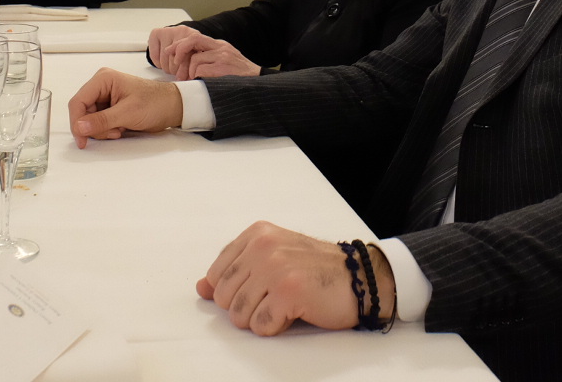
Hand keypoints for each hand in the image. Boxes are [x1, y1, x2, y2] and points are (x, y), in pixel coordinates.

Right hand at [68, 68, 182, 147]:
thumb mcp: (128, 113)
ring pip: (89, 119)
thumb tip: (79, 127)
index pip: (78, 102)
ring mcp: (105, 97)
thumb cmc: (155, 103)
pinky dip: (107, 130)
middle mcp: (101, 86)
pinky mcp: (109, 107)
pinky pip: (98, 122)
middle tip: (112, 132)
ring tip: (119, 129)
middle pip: (82, 112)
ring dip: (102, 130)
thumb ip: (102, 120)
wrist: (173, 107)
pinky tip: (120, 129)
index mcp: (103, 79)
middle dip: (95, 127)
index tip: (82, 139)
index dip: (77, 122)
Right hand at [146, 25, 199, 75]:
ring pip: (164, 58)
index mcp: (195, 36)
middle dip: (174, 70)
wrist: (178, 38)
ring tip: (170, 67)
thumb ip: (191, 67)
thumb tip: (181, 78)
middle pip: (175, 58)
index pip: (187, 55)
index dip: (183, 67)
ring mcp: (168, 30)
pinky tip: (162, 62)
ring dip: (166, 68)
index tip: (182, 77)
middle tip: (175, 72)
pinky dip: (157, 63)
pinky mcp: (156, 32)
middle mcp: (182, 30)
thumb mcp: (194, 57)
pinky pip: (154, 55)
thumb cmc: (188, 50)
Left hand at [147, 27, 259, 79]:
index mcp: (220, 45)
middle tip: (174, 62)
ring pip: (195, 59)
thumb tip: (188, 62)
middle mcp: (220, 47)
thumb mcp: (225, 61)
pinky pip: (201, 70)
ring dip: (190, 71)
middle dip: (179, 49)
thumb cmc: (240, 76)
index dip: (180, 44)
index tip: (170, 52)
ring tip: (193, 80)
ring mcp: (222, 57)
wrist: (259, 82)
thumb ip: (210, 58)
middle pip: (193, 40)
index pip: (195, 37)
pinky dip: (197, 77)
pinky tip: (201, 82)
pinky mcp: (222, 68)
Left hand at [198, 222, 393, 335]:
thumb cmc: (316, 271)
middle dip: (246, 308)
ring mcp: (275, 267)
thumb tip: (201, 289)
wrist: (360, 278)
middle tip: (273, 300)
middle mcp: (263, 245)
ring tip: (284, 306)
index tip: (257, 291)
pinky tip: (294, 313)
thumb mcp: (272, 259)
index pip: (217, 274)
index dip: (233, 292)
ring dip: (260, 320)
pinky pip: (260, 326)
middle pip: (225, 297)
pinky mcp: (287, 291)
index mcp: (257, 234)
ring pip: (239, 315)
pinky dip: (275, 327)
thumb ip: (235, 271)